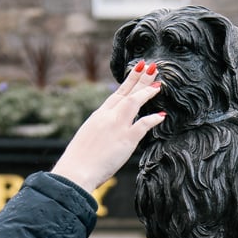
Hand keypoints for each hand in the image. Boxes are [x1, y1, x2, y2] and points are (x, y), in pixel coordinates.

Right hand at [51, 63, 164, 192]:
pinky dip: (152, 119)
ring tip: (158, 84)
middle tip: (152, 67)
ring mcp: (117, 126)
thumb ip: (101, 131)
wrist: (76, 170)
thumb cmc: (79, 160)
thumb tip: (108, 134)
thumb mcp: (88, 138)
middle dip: (140, 78)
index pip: (117, 94)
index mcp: (99, 116)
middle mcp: (108, 116)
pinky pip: (143, 125)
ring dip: (147, 91)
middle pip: (127, 93)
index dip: (129, 81)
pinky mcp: (125, 140)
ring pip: (134, 102)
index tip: (138, 70)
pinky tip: (161, 115)